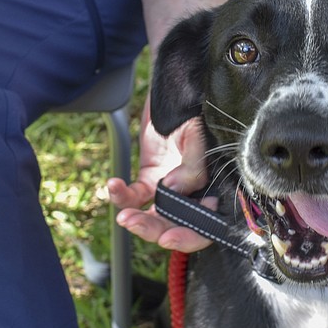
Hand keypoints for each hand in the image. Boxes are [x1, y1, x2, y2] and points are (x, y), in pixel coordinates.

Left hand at [108, 97, 215, 252]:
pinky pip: (135, 196)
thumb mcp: (200, 137)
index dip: (189, 237)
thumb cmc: (197, 111)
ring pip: (154, 217)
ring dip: (136, 220)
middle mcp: (194, 194)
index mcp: (215, 189)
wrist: (176, 90)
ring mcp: (171, 189)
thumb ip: (192, 167)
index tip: (167, 238)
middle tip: (134, 224)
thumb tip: (173, 191)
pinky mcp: (151, 179)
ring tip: (122, 216)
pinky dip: (121, 195)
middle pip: (176, 225)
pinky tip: (113, 185)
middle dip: (154, 230)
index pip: (207, 225)